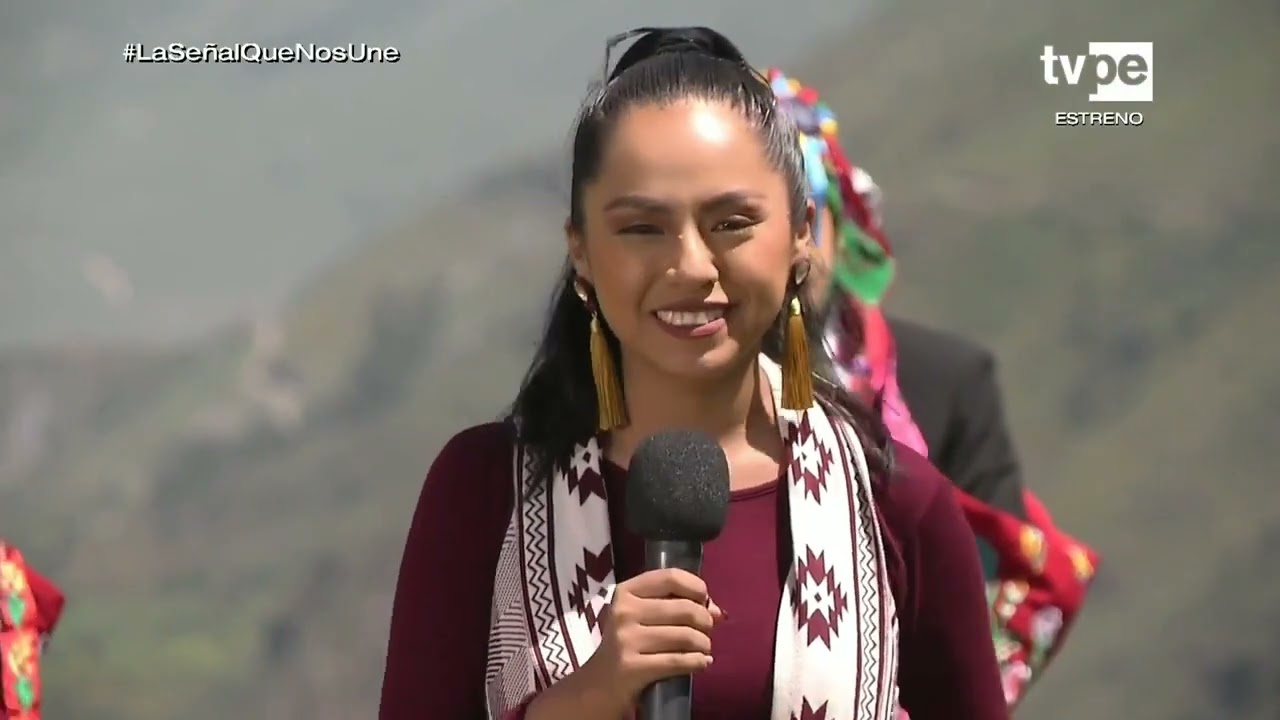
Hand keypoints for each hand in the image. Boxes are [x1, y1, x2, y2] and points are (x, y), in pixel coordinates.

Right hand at [584, 568, 725, 710]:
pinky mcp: (632, 667)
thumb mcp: (643, 615)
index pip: (671, 577)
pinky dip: (698, 661)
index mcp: (627, 591)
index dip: (696, 587)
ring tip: (703, 648)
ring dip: (704, 644)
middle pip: (685, 608)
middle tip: (705, 630)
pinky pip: (679, 661)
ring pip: (686, 636)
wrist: (601, 682)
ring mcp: (627, 640)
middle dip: (705, 621)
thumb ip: (677, 604)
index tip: (705, 600)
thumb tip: (717, 612)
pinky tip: (702, 662)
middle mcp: (624, 611)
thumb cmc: (630, 641)